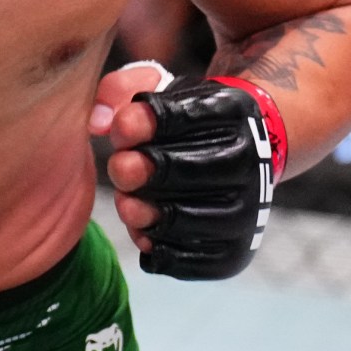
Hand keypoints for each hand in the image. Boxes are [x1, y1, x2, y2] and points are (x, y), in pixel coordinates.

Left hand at [95, 71, 286, 280]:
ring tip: (128, 203)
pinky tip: (145, 232)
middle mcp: (252, 162)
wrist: (236, 157)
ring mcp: (249, 211)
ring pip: (189, 220)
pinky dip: (160, 249)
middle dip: (143, 171)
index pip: (186, 116)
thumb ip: (120, 89)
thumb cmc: (183, 123)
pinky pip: (192, 260)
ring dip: (147, 214)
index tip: (121, 128)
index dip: (145, 124)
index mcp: (233, 112)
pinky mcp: (235, 252)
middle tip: (120, 168)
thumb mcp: (157, 90)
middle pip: (190, 171)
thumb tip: (98, 124)